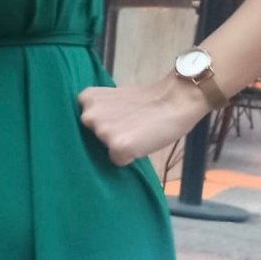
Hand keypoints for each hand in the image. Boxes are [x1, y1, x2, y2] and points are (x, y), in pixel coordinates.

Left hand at [78, 74, 210, 165]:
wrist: (176, 100)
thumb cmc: (147, 101)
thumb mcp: (113, 100)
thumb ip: (99, 112)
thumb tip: (94, 135)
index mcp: (87, 98)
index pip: (84, 124)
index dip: (103, 123)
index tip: (119, 116)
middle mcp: (89, 115)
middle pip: (90, 138)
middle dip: (107, 135)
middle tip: (129, 125)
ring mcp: (102, 132)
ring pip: (104, 150)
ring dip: (117, 145)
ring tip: (136, 131)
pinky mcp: (117, 147)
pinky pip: (117, 161)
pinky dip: (128, 157)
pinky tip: (140, 142)